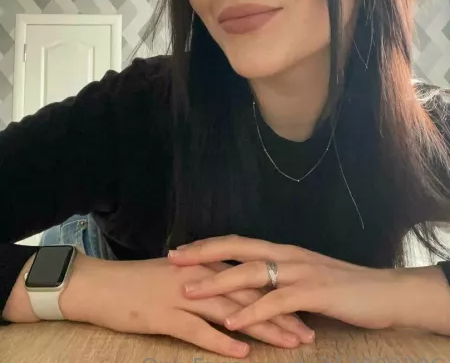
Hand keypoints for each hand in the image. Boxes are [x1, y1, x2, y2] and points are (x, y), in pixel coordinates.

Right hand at [59, 254, 313, 357]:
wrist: (101, 284)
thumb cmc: (137, 282)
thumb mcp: (176, 274)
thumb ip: (204, 280)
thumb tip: (227, 290)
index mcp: (204, 267)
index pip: (250, 282)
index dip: (278, 297)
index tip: (303, 312)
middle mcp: (200, 278)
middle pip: (248, 296)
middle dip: (281, 315)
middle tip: (308, 333)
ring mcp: (183, 295)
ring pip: (231, 312)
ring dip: (263, 328)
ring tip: (290, 343)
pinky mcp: (165, 315)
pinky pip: (198, 330)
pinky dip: (221, 341)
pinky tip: (243, 352)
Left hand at [167, 234, 405, 331]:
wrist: (384, 292)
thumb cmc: (343, 287)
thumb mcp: (305, 277)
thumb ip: (280, 279)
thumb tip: (253, 285)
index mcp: (283, 251)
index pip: (238, 243)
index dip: (208, 246)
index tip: (181, 251)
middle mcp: (287, 255)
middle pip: (237, 249)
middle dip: (203, 255)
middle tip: (173, 261)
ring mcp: (300, 271)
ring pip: (251, 273)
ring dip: (218, 283)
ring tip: (190, 292)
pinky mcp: (314, 292)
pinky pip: (275, 301)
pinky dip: (251, 311)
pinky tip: (231, 321)